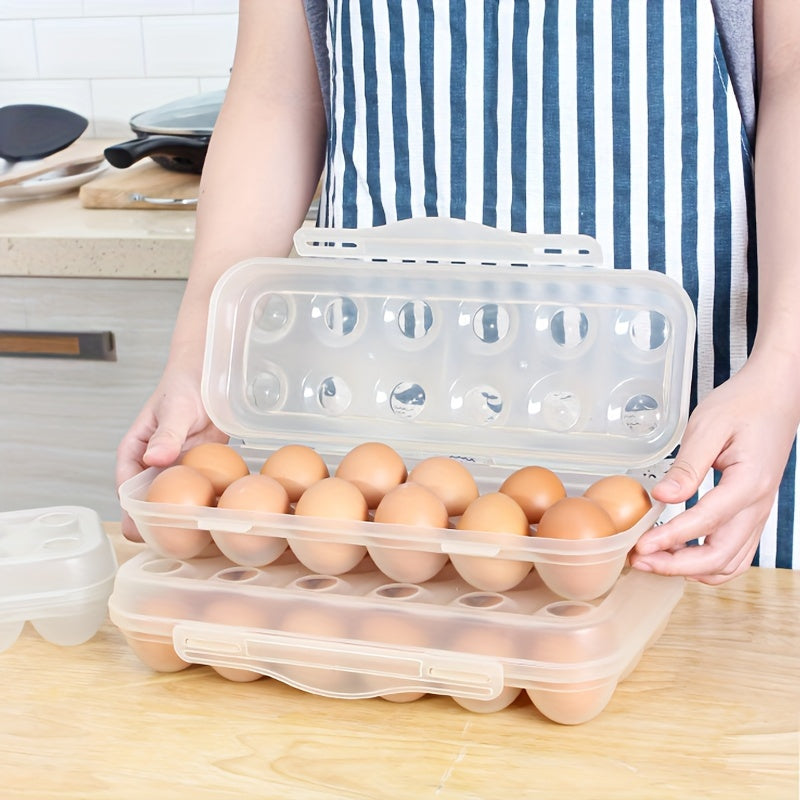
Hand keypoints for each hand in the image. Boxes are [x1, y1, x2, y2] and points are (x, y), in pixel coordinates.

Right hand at [115, 367, 226, 541]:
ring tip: (190, 538)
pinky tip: (211, 517)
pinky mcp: (195, 468)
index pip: (126, 486)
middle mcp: (150, 464)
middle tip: (168, 543)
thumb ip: (167, 435)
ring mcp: (173, 468)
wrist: (207, 377)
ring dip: (178, 515)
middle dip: (154, 521)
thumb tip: (153, 459)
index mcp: (134, 451)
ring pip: (170, 499)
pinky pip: (194, 490)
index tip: (140, 530)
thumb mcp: (175, 410)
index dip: (131, 511)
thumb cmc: (183, 387)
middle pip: (146, 499)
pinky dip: (199, 502)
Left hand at [629, 361, 798, 583]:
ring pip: (729, 563)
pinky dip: (707, 563)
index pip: (705, 522)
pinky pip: (735, 553)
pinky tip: (678, 554)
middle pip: (719, 557)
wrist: (776, 395)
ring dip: (690, 569)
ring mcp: (758, 513)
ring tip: (653, 560)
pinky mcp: (752, 512)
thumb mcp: (708, 426)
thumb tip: (662, 498)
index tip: (639, 547)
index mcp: (748, 483)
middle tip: (638, 560)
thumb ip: (686, 466)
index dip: (669, 539)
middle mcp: (758, 505)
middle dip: (675, 565)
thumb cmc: (742, 404)